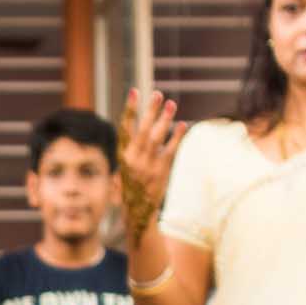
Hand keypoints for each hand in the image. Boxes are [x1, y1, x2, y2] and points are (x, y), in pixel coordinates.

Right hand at [117, 87, 183, 243]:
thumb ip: (129, 150)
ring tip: (171, 103)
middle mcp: (133, 159)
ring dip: (165, 119)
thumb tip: (136, 129)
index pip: (125, 128)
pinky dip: (177, 136)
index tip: (134, 92)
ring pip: (157, 137)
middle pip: (143, 129)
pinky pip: (170, 150)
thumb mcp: (123, 169)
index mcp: (122, 156)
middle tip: (157, 94)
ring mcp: (147, 166)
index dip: (129, 110)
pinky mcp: (161, 172)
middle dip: (150, 110)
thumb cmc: (131, 188)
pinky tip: (183, 124)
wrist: (137, 213)